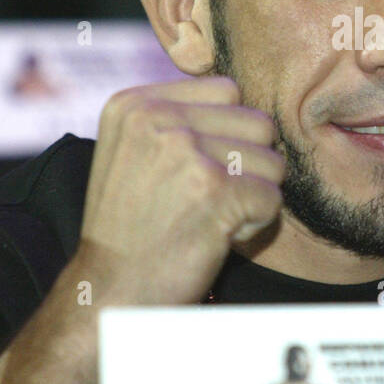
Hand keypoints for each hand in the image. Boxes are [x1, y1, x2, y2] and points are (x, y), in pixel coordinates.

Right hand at [74, 76, 284, 306]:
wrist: (109, 292)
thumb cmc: (131, 228)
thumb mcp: (133, 151)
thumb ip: (179, 116)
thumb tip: (241, 96)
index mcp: (135, 104)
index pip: (228, 91)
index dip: (227, 134)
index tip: (192, 171)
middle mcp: (158, 118)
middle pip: (257, 123)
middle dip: (248, 166)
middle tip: (205, 200)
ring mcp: (187, 152)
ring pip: (272, 161)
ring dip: (252, 196)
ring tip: (207, 217)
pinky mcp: (216, 190)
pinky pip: (273, 198)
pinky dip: (255, 224)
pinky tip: (216, 236)